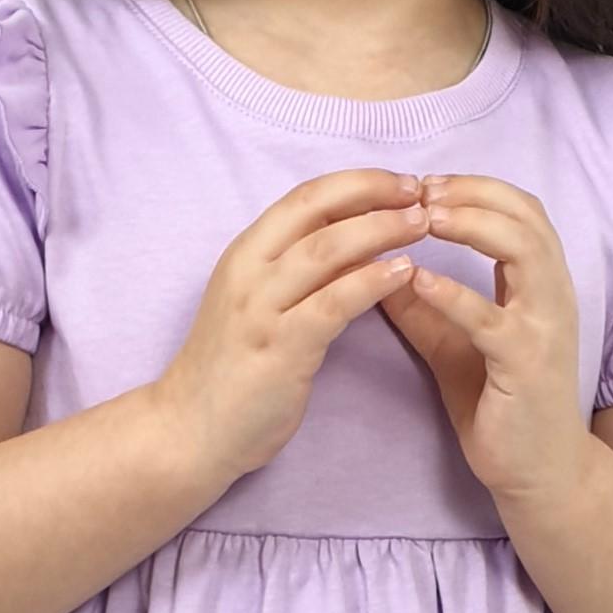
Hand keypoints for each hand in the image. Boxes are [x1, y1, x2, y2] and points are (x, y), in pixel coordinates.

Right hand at [149, 169, 431, 484]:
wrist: (190, 430)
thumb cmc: (232, 368)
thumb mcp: (259, 303)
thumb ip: (298, 271)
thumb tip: (357, 240)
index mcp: (245, 253)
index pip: (305, 197)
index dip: (357, 182)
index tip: (401, 182)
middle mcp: (249, 271)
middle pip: (316, 210)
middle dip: (375, 194)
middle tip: (422, 194)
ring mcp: (262, 308)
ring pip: (327, 249)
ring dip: (381, 230)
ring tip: (422, 225)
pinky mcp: (281, 347)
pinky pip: (334, 303)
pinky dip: (372, 282)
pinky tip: (404, 273)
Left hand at [376, 176, 590, 506]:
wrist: (538, 472)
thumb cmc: (502, 406)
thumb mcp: (454, 345)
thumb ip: (425, 308)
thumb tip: (379, 269)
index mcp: (540, 285)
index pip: (519, 209)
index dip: (474, 187)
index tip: (423, 185)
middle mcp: (553, 296)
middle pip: (525, 215)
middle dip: (471, 193)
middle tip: (418, 190)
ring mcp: (545, 328)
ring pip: (522, 250)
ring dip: (470, 225)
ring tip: (422, 218)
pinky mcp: (527, 365)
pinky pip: (491, 319)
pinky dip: (454, 293)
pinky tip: (416, 280)